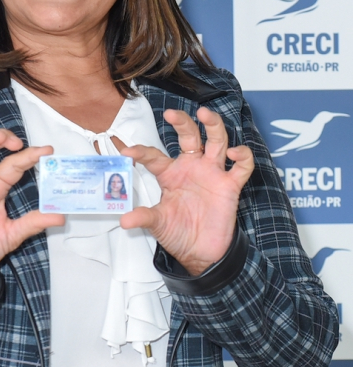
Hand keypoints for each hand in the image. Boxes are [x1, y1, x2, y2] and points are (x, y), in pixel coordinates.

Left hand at [119, 107, 253, 275]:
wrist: (201, 252)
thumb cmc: (178, 233)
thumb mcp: (158, 224)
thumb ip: (144, 217)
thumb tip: (124, 220)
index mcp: (170, 174)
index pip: (154, 156)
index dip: (141, 152)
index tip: (126, 153)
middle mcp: (191, 167)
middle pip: (189, 136)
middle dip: (182, 122)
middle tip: (171, 114)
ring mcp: (212, 173)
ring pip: (217, 140)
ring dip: (213, 125)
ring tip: (205, 114)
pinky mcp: (230, 185)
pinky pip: (241, 166)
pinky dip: (242, 156)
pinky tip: (234, 153)